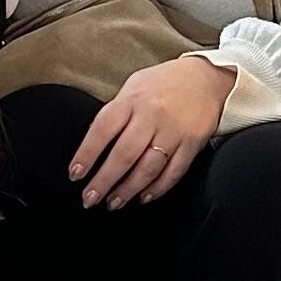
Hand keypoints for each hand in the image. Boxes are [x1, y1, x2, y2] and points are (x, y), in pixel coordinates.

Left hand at [71, 52, 234, 208]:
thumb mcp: (133, 87)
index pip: (102, 129)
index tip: (75, 174)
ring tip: (114, 203)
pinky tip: (143, 197)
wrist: (205, 77)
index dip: (86, 154)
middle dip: (104, 181)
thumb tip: (93, 147)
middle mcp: (152, 116)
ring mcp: (173, 131)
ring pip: (148, 168)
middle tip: (90, 198)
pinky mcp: (192, 144)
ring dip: (128, 190)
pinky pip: (173, 172)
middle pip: (124, 155)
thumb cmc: (162, 84)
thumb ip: (116, 113)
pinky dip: (157, 189)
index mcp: (132, 100)